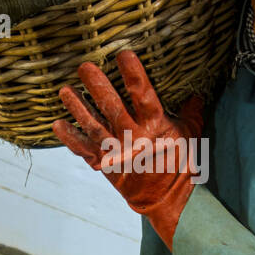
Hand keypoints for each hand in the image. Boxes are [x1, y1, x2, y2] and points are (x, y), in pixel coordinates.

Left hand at [52, 51, 203, 248]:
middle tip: (85, 67)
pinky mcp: (104, 164)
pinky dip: (70, 138)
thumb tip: (197, 89)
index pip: (145, 96)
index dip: (134, 75)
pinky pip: (84, 149)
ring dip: (78, 108)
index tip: (124, 55)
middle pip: (113, 108)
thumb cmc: (180, 163)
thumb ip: (192, 110)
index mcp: (156, 127)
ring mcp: (116, 152)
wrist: (167, 199)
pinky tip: (57, 124)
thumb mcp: (191, 134)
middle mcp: (134, 138)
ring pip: (93, 126)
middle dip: (98, 87)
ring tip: (65, 91)